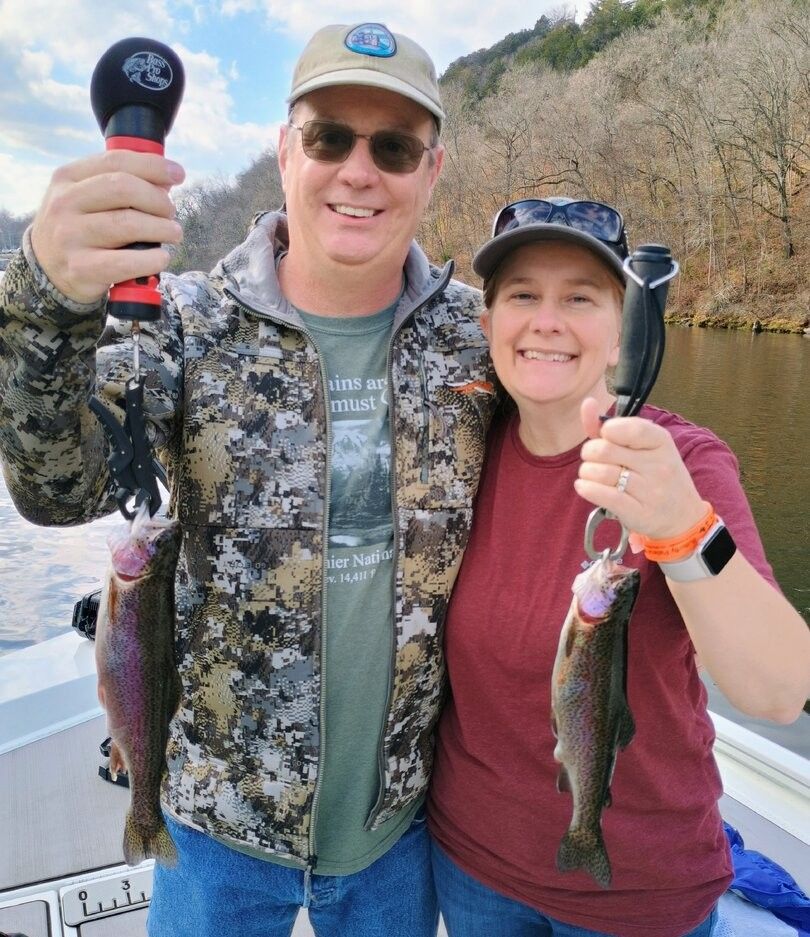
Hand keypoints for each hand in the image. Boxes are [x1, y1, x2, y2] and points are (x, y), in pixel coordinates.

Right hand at [30, 150, 184, 303]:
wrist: (48, 270)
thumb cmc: (80, 228)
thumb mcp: (85, 197)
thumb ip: (118, 184)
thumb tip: (166, 179)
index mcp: (67, 177)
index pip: (115, 161)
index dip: (153, 166)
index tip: (178, 174)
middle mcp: (65, 204)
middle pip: (123, 188)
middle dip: (157, 199)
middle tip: (171, 212)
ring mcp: (70, 237)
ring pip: (128, 224)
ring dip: (162, 228)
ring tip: (173, 233)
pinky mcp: (81, 268)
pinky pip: (125, 262)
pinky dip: (152, 259)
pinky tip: (161, 257)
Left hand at [574, 397, 706, 539]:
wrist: (682, 516)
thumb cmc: (656, 475)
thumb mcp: (643, 447)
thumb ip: (612, 426)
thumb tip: (587, 403)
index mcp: (661, 442)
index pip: (631, 428)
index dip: (608, 430)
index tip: (605, 436)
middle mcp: (659, 465)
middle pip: (605, 450)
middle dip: (590, 453)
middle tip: (593, 459)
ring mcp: (651, 491)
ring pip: (601, 473)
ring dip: (587, 473)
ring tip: (591, 475)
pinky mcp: (640, 513)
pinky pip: (605, 496)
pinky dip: (587, 489)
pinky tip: (584, 486)